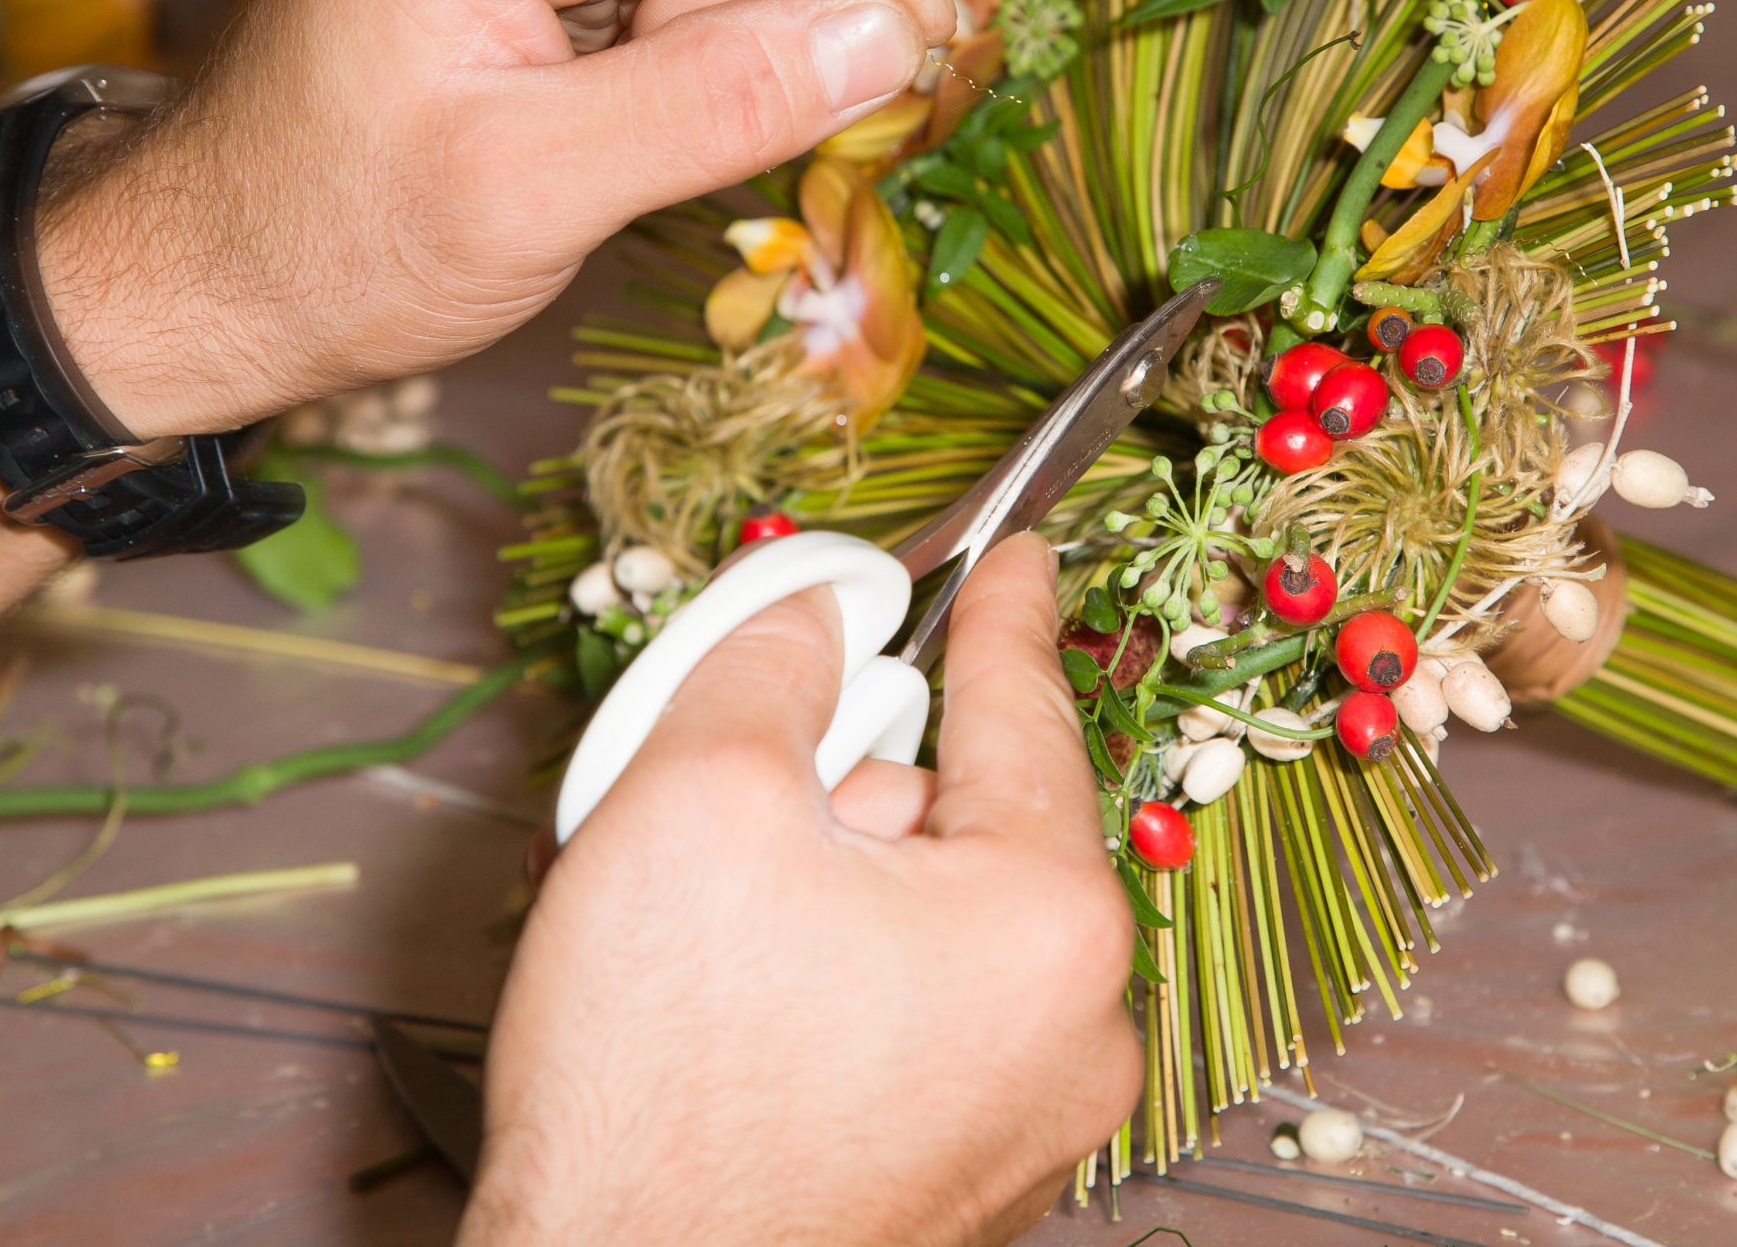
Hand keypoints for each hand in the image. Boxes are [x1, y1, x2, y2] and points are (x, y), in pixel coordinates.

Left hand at [43, 0, 954, 436]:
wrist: (206, 279)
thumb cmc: (335, 243)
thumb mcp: (538, 190)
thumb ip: (719, 103)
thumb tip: (892, 36)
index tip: (939, 42)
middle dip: (748, 35)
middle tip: (689, 162)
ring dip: (700, 65)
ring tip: (594, 159)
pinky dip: (665, 66)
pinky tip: (588, 133)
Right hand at [464, 535, 1141, 1246]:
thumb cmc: (659, 1090)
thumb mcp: (695, 797)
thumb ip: (773, 662)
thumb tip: (814, 613)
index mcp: (1049, 923)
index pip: (1030, 712)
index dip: (1004, 614)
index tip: (1018, 556)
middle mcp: (1077, 1031)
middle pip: (962, 823)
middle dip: (851, 792)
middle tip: (736, 812)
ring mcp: (1026, 1123)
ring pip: (929, 923)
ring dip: (827, 892)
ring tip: (705, 951)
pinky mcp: (960, 1180)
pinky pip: (912, 1018)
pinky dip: (833, 982)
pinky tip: (730, 1019)